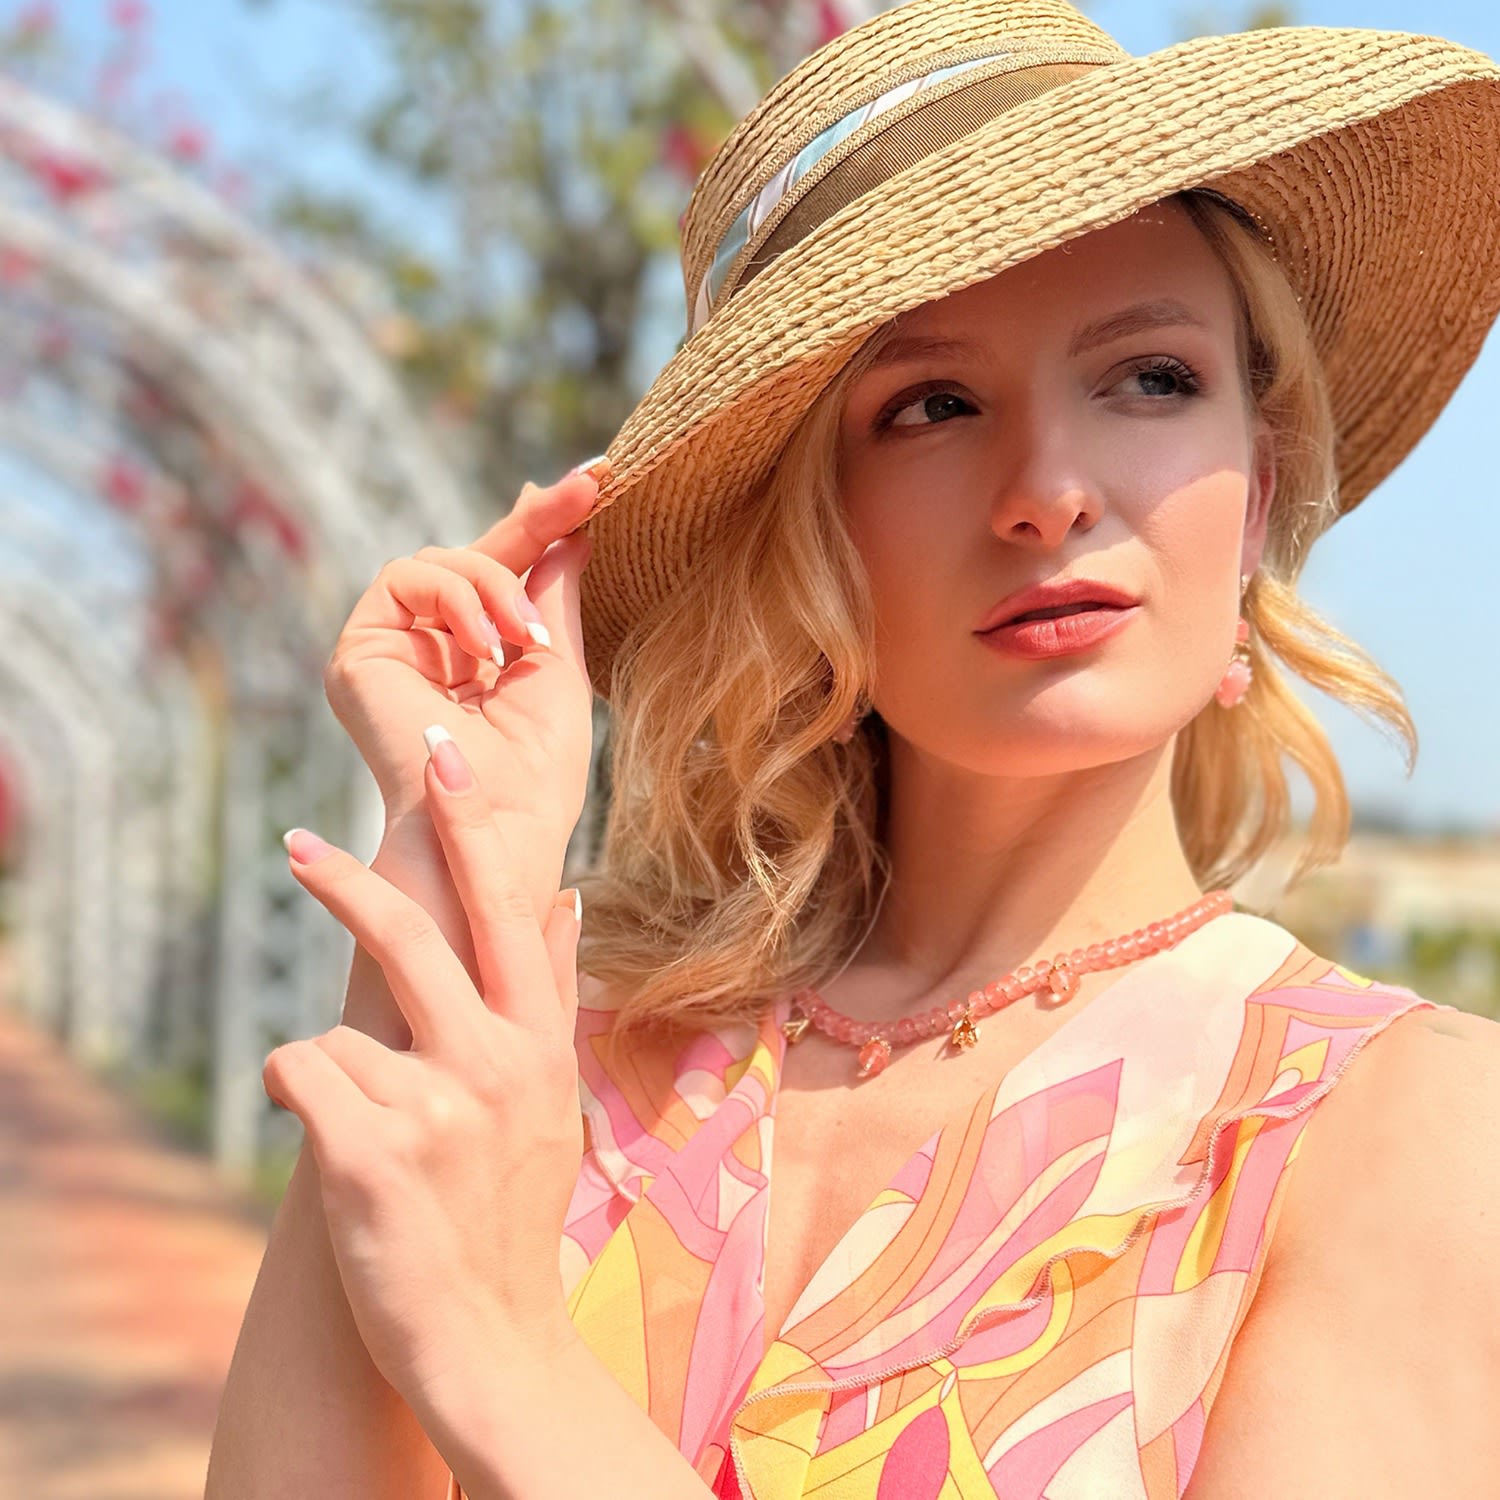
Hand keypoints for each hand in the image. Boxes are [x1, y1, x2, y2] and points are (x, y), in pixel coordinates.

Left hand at [262, 731, 584, 1408]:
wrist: (490, 1339)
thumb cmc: (513, 1209)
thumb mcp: (553, 1097)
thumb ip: (555, 991)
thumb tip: (568, 896)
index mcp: (539, 1043)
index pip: (508, 910)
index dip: (472, 828)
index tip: (444, 758)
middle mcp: (496, 1063)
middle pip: (412, 934)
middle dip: (347, 881)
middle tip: (301, 845)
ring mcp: (434, 1108)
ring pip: (337, 1029)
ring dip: (335, 1076)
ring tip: (368, 1136)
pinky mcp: (366, 1156)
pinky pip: (297, 1074)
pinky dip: (300, 1101)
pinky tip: (340, 1160)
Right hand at [322, 466, 601, 931]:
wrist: (495, 837)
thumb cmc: (537, 776)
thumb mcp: (558, 670)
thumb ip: (553, 597)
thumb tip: (572, 530)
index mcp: (476, 658)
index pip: (508, 575)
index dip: (548, 523)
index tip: (600, 477)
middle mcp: (430, 649)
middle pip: (474, 555)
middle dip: (535, 521)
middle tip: (590, 488)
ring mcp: (393, 649)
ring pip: (442, 559)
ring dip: (496, 585)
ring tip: (525, 642)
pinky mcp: (360, 652)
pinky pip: (404, 578)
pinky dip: (457, 600)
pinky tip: (489, 647)